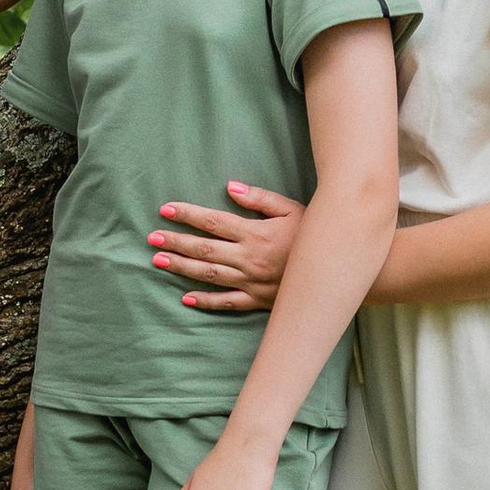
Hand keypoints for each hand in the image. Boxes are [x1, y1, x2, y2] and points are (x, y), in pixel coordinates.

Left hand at [147, 179, 303, 313]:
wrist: (337, 271)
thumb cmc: (314, 235)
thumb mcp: (291, 209)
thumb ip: (260, 198)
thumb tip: (229, 187)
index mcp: (255, 233)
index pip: (213, 222)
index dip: (188, 215)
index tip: (166, 210)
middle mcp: (249, 258)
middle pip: (205, 249)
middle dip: (176, 242)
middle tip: (152, 238)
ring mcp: (252, 281)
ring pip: (211, 275)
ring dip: (182, 268)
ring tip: (158, 262)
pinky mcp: (258, 300)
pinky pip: (228, 302)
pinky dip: (207, 301)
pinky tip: (187, 298)